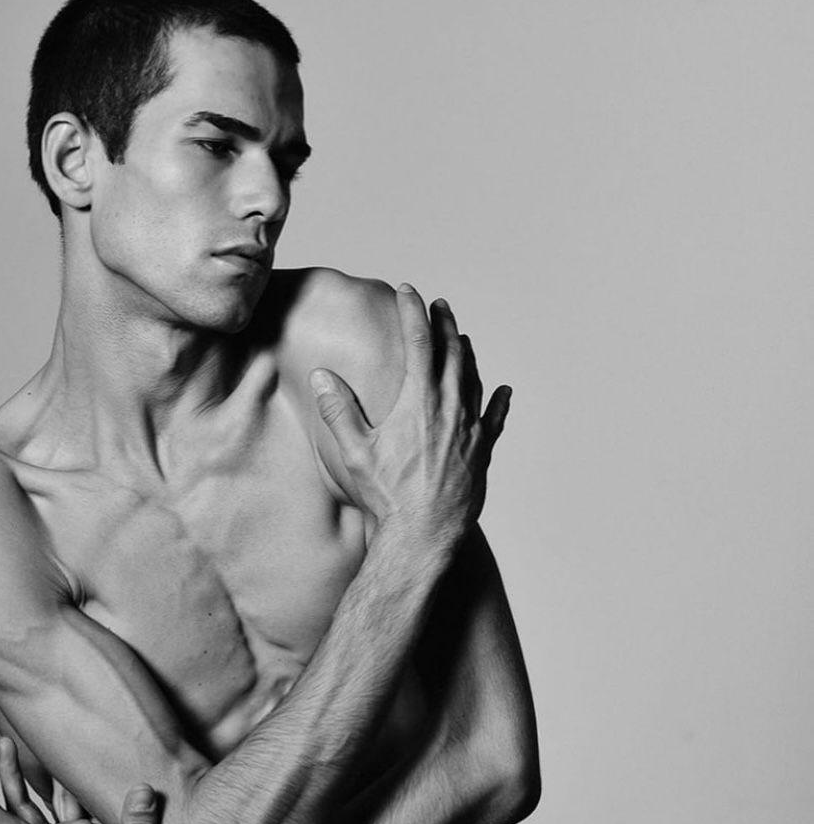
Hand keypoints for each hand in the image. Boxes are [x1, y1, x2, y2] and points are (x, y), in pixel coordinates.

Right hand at [309, 285, 510, 548]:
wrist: (423, 532)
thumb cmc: (386, 494)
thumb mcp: (354, 450)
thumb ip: (338, 409)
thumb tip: (321, 375)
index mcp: (419, 400)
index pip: (419, 341)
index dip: (413, 311)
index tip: (409, 290)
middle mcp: (451, 408)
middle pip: (453, 353)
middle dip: (445, 324)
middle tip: (440, 305)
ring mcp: (470, 430)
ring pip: (474, 380)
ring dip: (467, 356)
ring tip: (462, 340)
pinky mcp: (482, 453)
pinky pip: (495, 420)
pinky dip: (498, 401)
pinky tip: (503, 390)